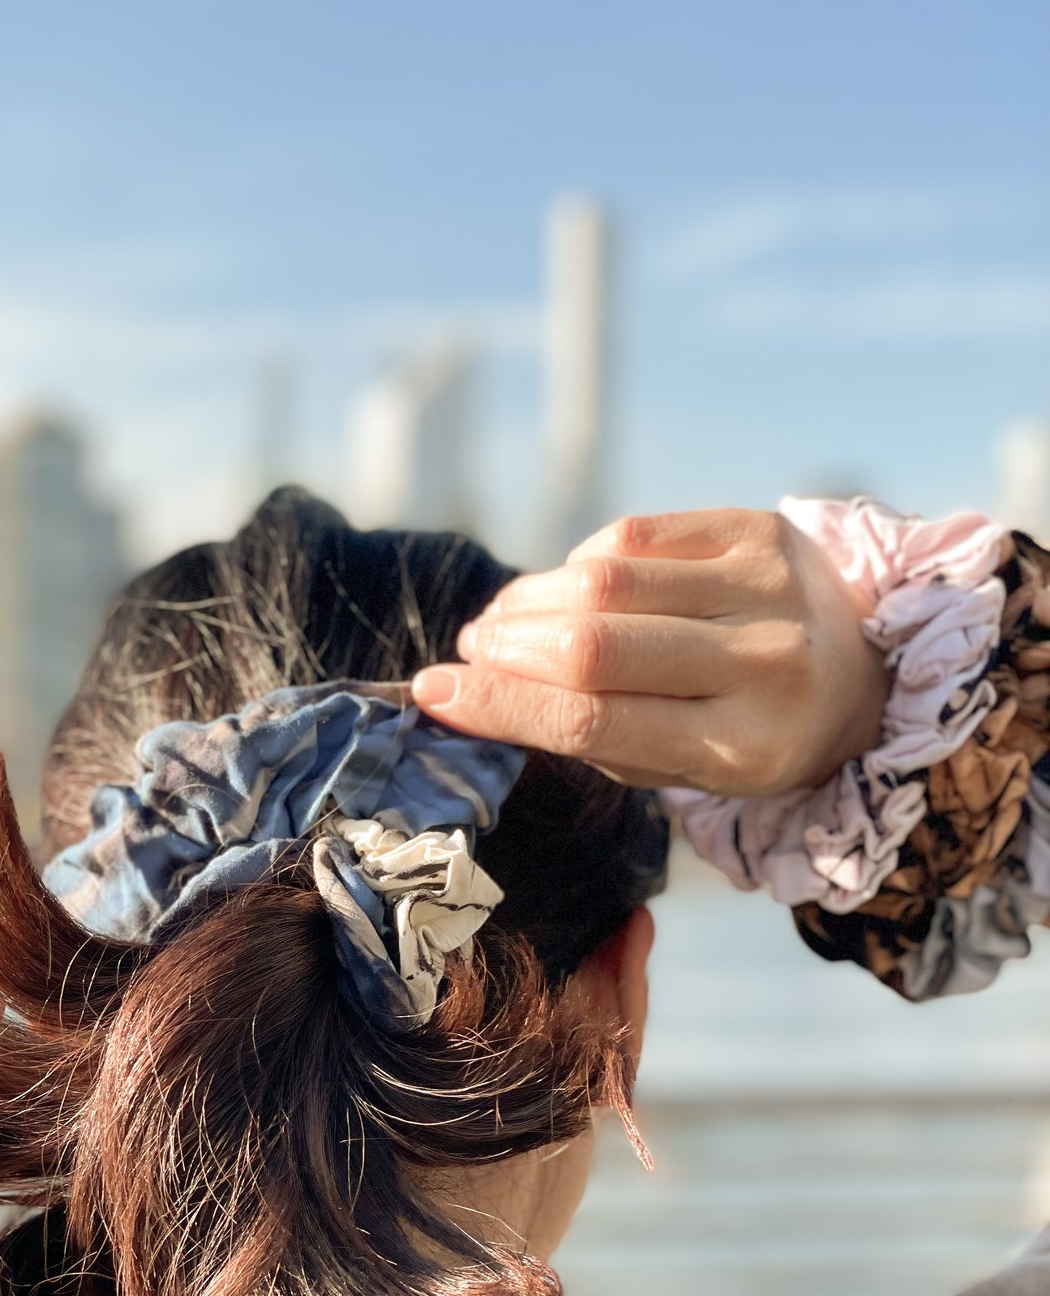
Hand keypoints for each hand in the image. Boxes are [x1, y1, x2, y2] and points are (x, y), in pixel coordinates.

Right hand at [411, 508, 890, 796]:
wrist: (862, 674)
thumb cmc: (743, 735)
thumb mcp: (678, 767)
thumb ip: (588, 734)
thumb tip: (470, 691)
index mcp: (742, 746)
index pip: (593, 721)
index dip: (500, 705)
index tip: (433, 693)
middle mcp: (764, 664)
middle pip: (592, 646)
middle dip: (507, 646)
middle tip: (472, 651)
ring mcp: (769, 587)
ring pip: (605, 579)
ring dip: (531, 599)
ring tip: (505, 620)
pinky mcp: (760, 529)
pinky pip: (635, 536)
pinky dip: (582, 564)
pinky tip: (571, 588)